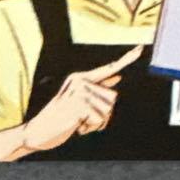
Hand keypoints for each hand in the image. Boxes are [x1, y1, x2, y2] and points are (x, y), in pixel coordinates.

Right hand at [22, 45, 142, 152]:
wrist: (38, 131)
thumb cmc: (60, 118)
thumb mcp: (79, 102)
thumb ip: (98, 88)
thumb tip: (117, 75)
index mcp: (81, 78)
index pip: (109, 67)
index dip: (127, 59)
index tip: (141, 48)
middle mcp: (80, 81)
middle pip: (113, 98)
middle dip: (103, 114)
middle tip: (82, 118)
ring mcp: (80, 92)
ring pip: (108, 111)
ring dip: (96, 123)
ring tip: (78, 122)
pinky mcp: (79, 105)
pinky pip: (100, 120)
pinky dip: (90, 128)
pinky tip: (76, 126)